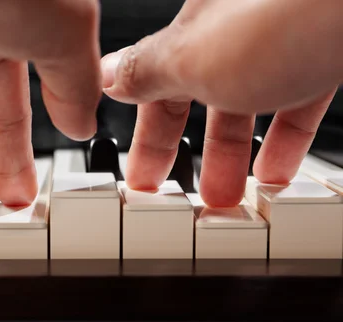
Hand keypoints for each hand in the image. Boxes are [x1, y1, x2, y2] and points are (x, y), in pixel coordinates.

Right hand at [101, 0, 342, 206]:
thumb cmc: (285, 15)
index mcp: (193, 30)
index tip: (141, 176)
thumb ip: (146, 72)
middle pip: (198, 101)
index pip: (155, 88)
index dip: (147, 138)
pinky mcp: (322, 55)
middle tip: (179, 193)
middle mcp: (232, 32)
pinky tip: (279, 170)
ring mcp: (279, 45)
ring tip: (228, 196)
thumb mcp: (192, 58)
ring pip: (247, 106)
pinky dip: (283, 143)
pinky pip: (295, 107)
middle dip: (187, 154)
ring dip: (234, 157)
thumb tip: (108, 77)